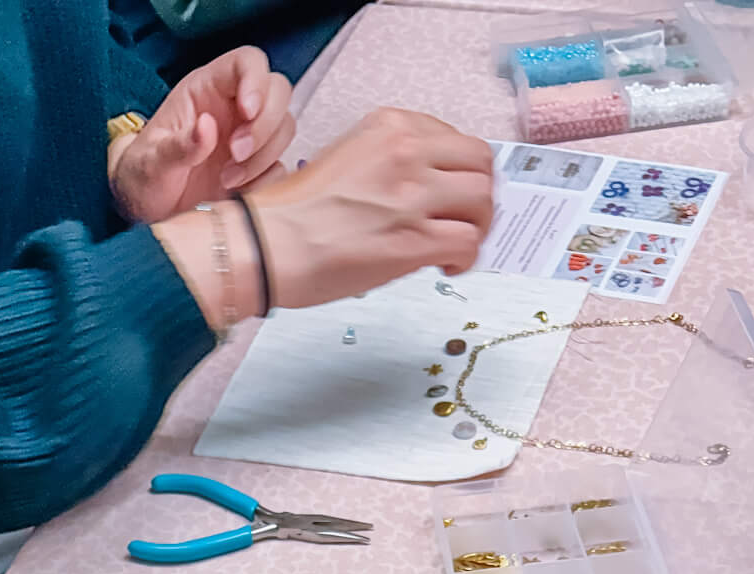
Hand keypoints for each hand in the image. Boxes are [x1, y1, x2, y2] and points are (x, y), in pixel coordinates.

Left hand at [112, 47, 293, 223]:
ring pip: (284, 129)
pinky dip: (266, 181)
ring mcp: (248, 137)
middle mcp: (233, 108)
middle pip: (278, 92)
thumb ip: (179, 145)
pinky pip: (280, 167)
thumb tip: (207, 127)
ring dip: (264, 156)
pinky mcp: (256, 169)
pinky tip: (236, 192)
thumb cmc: (144, 175)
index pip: (247, 62)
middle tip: (236, 154)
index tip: (248, 113)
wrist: (148, 210)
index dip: (256, 81)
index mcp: (206, 89)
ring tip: (228, 180)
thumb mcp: (152, 161)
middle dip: (265, 125)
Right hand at [246, 107, 494, 306]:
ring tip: (455, 245)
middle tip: (465, 221)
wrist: (270, 245)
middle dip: (480, 196)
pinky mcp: (413, 239)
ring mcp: (413, 195)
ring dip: (478, 227)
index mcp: (390, 127)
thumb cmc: (297, 214)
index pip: (454, 138)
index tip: (450, 193)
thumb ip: (390, 162)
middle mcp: (406, 151)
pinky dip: (466, 259)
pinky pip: (468, 242)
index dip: (460, 172)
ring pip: (483, 201)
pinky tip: (445, 267)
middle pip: (481, 164)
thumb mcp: (347, 158)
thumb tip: (424, 188)